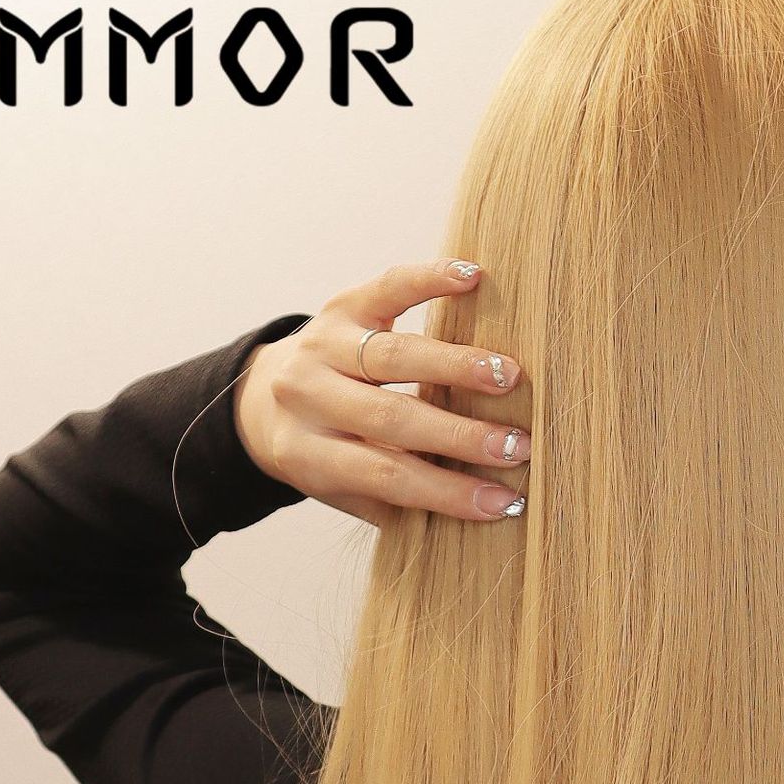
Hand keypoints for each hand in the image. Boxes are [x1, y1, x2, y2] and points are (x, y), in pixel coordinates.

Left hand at [232, 260, 528, 526]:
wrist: (267, 402)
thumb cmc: (326, 455)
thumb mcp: (346, 489)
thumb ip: (398, 499)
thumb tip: (480, 505)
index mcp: (308, 454)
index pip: (387, 475)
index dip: (446, 491)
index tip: (501, 501)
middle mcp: (307, 397)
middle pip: (392, 417)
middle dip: (461, 435)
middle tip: (516, 445)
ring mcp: (321, 346)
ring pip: (394, 355)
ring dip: (457, 366)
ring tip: (508, 377)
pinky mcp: (341, 306)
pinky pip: (388, 287)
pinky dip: (430, 279)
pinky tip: (472, 277)